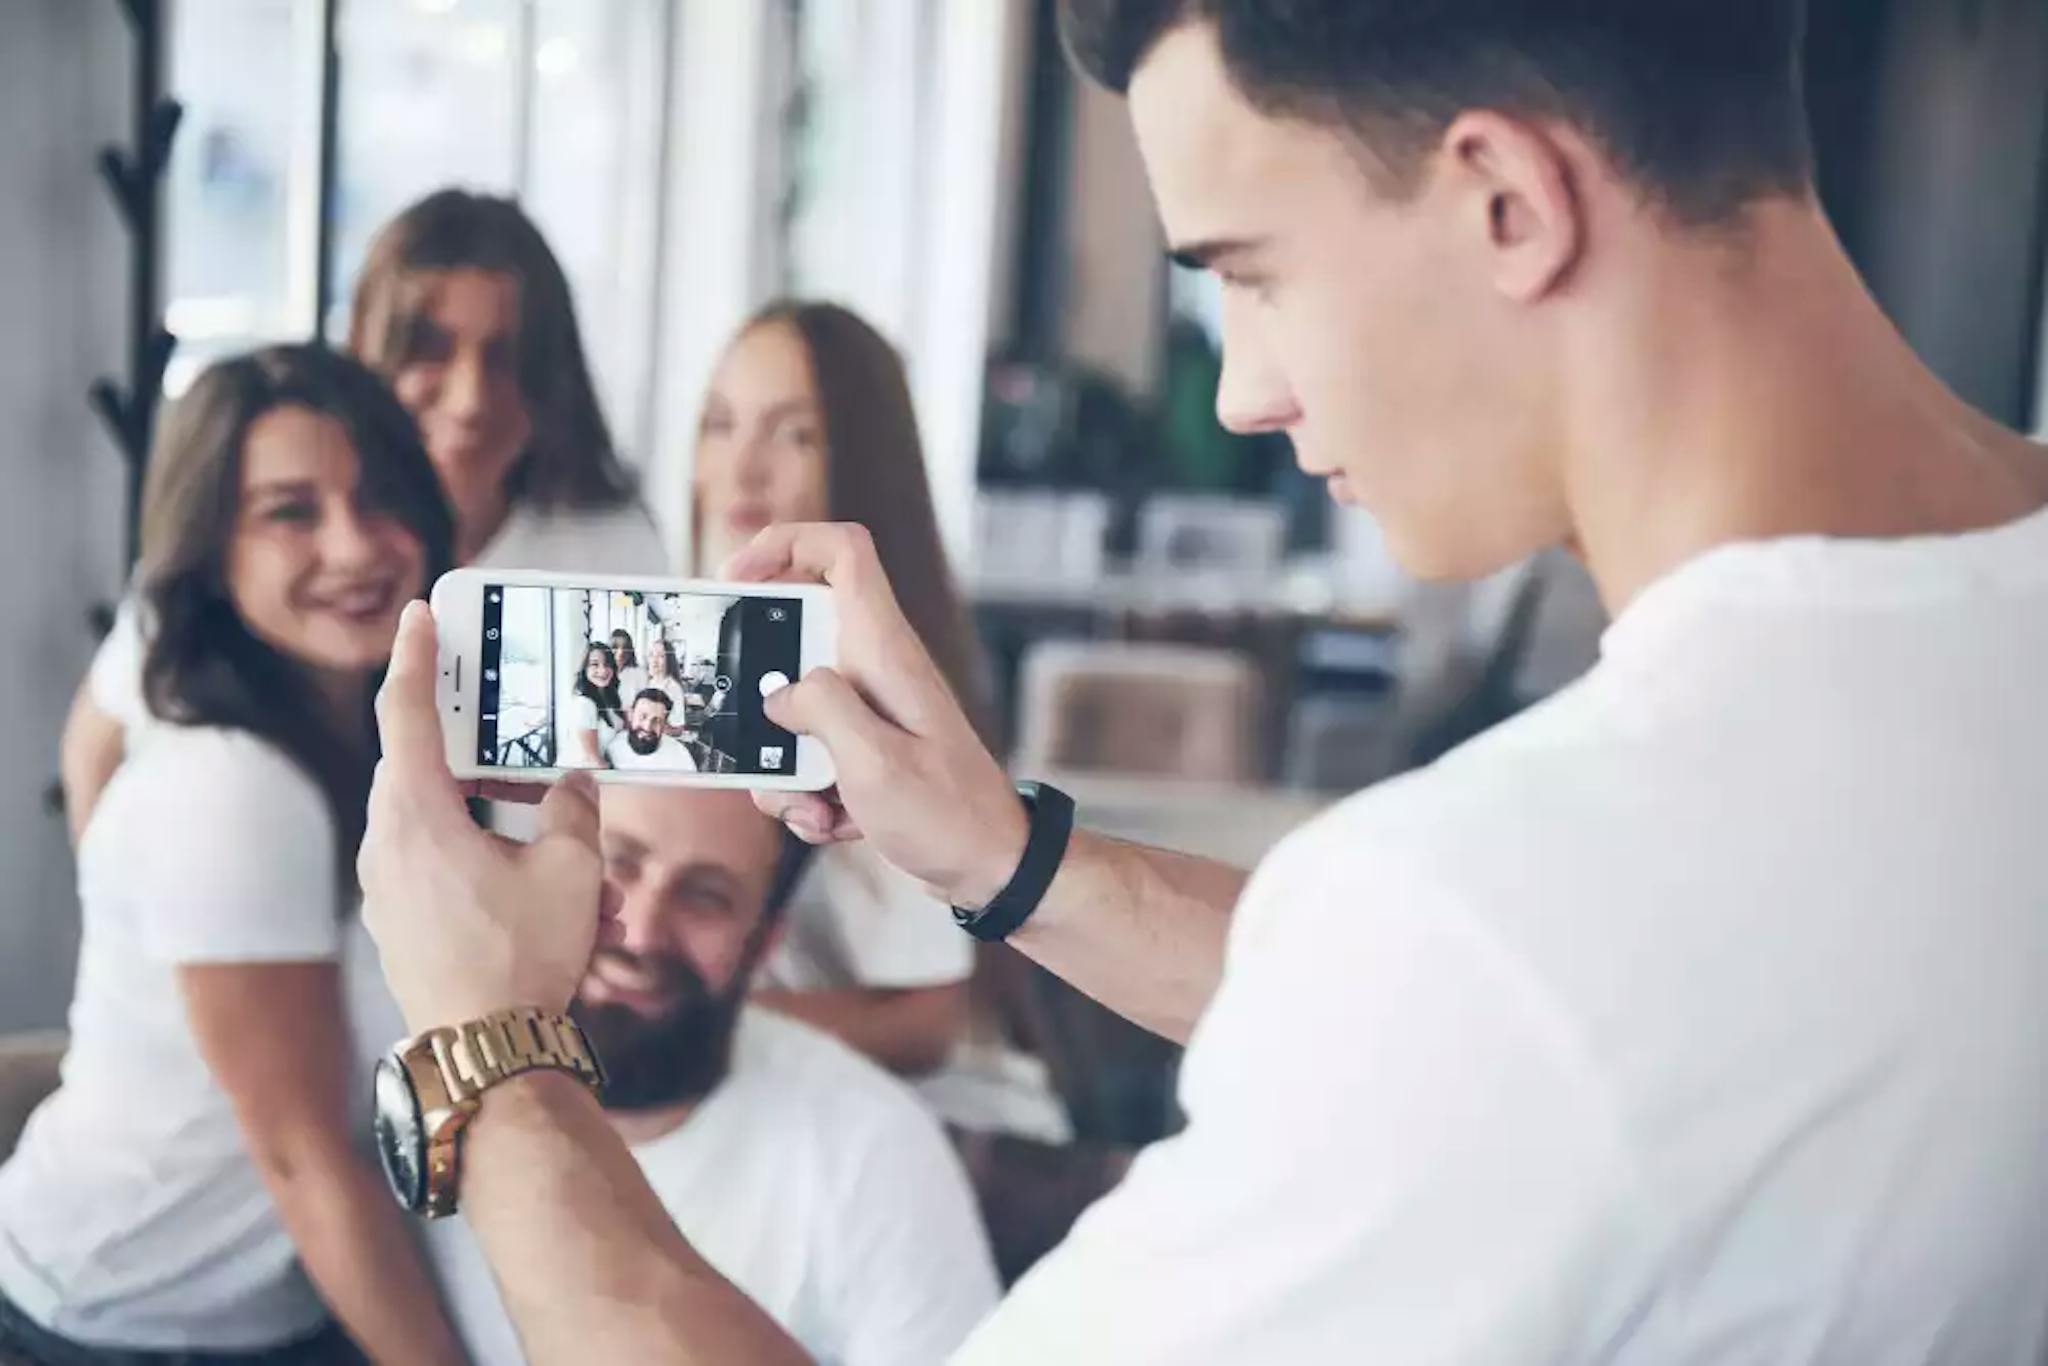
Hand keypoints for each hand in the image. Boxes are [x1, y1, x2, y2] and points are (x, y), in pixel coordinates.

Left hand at [359, 602, 614, 1032]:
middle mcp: (387, 843)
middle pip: (421, 766)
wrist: (484, 1051)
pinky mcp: (398, 921)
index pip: (407, 713)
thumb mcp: (571, 869)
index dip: (416, 658)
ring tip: (551, 826)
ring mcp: (386, 886)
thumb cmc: (522, 956)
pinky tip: (531, 879)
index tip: (419, 614)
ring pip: (431, 817)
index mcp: (417, 814)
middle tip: (510, 726)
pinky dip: (475, 850)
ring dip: (484, 808)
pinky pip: (432, 861)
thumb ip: (574, 808)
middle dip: (472, 746)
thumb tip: (577, 778)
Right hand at [724, 523, 1027, 907]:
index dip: (783, 545)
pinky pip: (808, 758)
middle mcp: (875, 669)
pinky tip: (835, 824)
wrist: (991, 869)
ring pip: (790, 715)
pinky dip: (807, 797)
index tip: (735, 580)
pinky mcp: (863, 750)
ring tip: (816, 808)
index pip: (841, 552)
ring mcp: (869, 711)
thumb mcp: (873, 763)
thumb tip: (779, 696)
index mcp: (884, 651)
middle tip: (760, 744)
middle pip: (791, 645)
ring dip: (784, 769)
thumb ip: (819, 711)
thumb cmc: (947, 814)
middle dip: (761, 702)